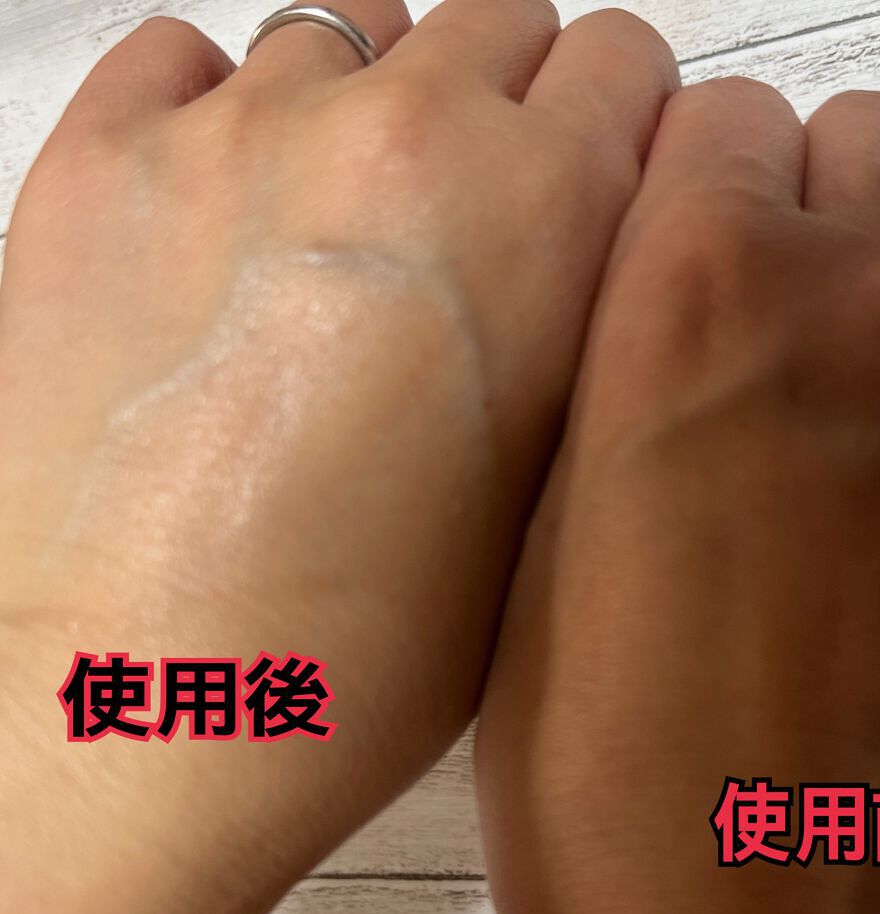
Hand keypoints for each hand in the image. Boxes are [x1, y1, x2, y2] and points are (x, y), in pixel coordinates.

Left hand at [0, 3, 676, 913]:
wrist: (141, 715)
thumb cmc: (360, 652)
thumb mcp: (548, 496)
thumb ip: (583, 330)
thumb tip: (574, 257)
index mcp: (541, 212)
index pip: (620, 63)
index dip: (616, 124)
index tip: (592, 177)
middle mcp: (397, 136)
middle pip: (495, 27)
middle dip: (509, 105)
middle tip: (479, 218)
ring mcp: (232, 134)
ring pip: (347, 35)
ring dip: (369, 110)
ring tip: (343, 233)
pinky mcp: (95, 166)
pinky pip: (185, 60)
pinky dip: (218, 110)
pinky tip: (227, 211)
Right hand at [476, 79, 879, 913]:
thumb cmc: (622, 770)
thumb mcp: (535, 532)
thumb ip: (594, 370)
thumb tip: (632, 294)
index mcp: (701, 301)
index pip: (704, 116)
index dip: (657, 184)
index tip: (632, 248)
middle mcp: (869, 308)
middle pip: (836, 142)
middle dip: (768, 202)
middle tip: (706, 313)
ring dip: (856, 272)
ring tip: (787, 393)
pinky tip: (867, 457)